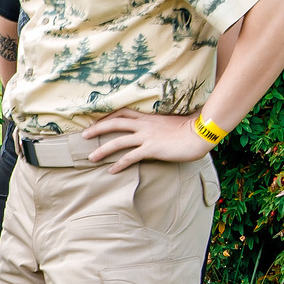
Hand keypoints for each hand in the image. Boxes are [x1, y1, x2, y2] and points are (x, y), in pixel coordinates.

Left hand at [79, 110, 212, 172]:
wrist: (200, 134)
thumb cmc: (189, 129)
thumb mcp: (171, 122)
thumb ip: (159, 124)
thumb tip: (157, 128)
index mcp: (148, 117)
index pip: (123, 112)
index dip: (108, 116)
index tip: (96, 120)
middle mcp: (144, 125)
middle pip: (114, 123)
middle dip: (97, 128)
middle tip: (83, 135)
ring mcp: (147, 136)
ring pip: (118, 141)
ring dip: (102, 149)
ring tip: (91, 157)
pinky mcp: (152, 148)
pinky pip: (130, 157)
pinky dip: (119, 164)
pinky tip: (111, 170)